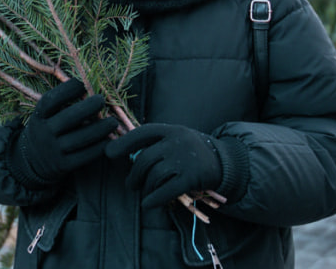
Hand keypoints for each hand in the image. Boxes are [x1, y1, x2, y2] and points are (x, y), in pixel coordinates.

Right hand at [9, 79, 119, 185]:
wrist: (33, 161)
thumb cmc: (48, 129)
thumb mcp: (46, 115)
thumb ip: (62, 103)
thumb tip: (88, 84)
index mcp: (39, 116)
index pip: (50, 100)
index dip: (66, 90)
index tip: (82, 83)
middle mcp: (44, 132)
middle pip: (68, 118)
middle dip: (88, 107)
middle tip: (101, 100)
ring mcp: (53, 151)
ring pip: (79, 138)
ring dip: (99, 129)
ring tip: (113, 122)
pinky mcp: (63, 166)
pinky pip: (84, 156)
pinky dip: (99, 148)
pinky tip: (109, 141)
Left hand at [105, 123, 223, 207]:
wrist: (226, 162)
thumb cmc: (193, 152)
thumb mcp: (177, 140)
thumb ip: (156, 145)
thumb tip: (126, 156)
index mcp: (171, 130)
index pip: (142, 133)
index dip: (124, 143)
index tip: (109, 154)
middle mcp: (177, 141)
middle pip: (144, 159)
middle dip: (134, 175)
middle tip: (131, 185)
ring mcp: (185, 159)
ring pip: (154, 176)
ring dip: (145, 188)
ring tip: (145, 193)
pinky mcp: (192, 178)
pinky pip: (166, 191)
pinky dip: (154, 199)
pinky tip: (148, 204)